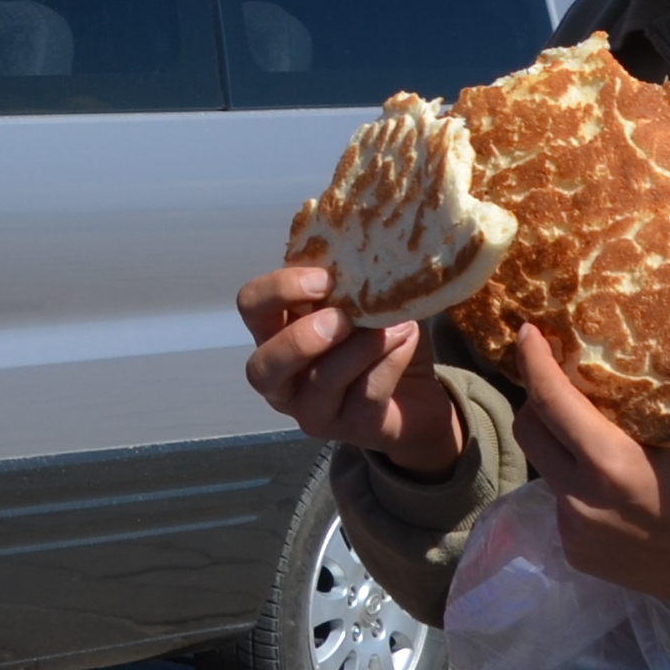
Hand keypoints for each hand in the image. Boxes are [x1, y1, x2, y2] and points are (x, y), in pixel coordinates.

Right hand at [236, 263, 465, 479]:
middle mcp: (283, 380)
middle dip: (300, 339)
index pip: (251, 307)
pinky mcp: (353, 429)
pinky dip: (389, 361)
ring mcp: (314, 412)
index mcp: (275, 336)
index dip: (278, 290)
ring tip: (395, 324)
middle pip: (263, 366)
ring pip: (321, 382)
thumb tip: (367, 240)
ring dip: (360, 347)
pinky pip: (367, 394)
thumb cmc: (379, 343)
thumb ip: (351, 282)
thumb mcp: (361, 305)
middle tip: (342, 317)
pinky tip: (406, 339)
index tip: (325, 278)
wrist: (418, 399)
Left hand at [509, 326, 669, 618]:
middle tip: (559, 387)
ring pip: (544, 470)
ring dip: (559, 449)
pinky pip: (560, 505)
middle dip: (536, 402)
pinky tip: (610, 493)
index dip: (533, 361)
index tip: (528, 333)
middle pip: (528, 432)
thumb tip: (595, 374)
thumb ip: (631, 413)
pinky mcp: (575, 554)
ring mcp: (573, 531)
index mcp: (610, 463)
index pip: (550, 400)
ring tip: (592, 443)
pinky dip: (576, 488)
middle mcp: (580, 499)